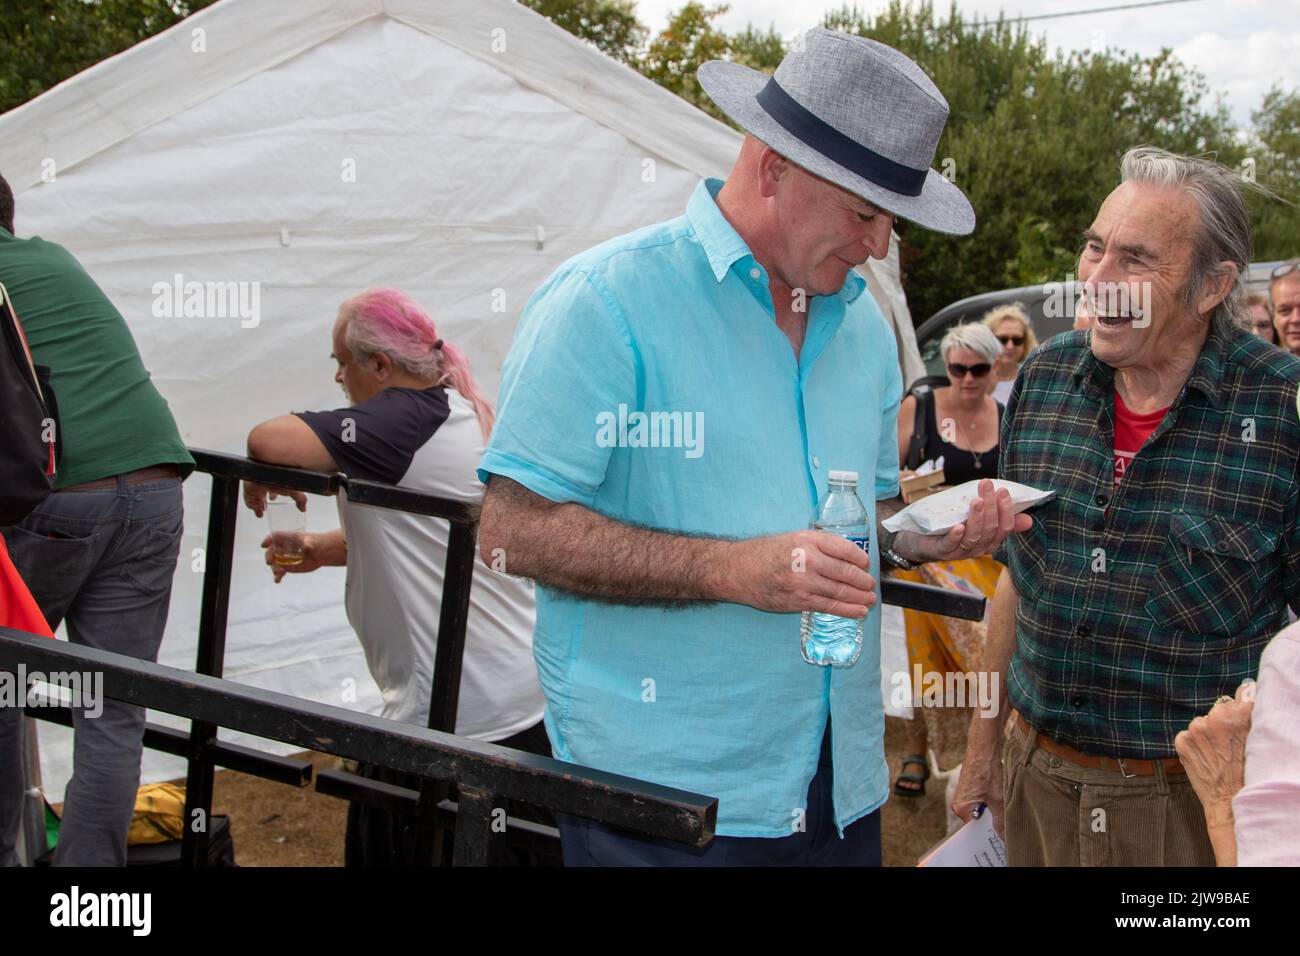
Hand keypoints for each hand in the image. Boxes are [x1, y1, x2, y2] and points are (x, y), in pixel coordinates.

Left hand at [243, 482, 306, 517]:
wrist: (268, 473)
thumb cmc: (280, 478)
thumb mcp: (295, 490)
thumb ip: (300, 500)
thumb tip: (304, 508)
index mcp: (274, 481)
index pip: (272, 488)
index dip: (272, 496)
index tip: (273, 501)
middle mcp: (264, 483)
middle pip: (262, 493)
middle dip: (263, 502)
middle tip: (265, 508)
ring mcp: (255, 485)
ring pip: (255, 497)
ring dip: (258, 506)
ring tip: (261, 512)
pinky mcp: (248, 489)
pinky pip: (248, 499)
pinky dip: (252, 506)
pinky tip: (256, 511)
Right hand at [261, 532, 327, 582]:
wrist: (320, 553)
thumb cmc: (315, 543)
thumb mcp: (312, 542)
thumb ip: (308, 544)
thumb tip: (307, 547)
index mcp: (287, 538)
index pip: (274, 537)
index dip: (267, 540)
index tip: (263, 545)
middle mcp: (282, 548)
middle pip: (271, 551)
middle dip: (268, 556)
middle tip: (269, 562)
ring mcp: (283, 558)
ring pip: (274, 563)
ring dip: (274, 568)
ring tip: (279, 572)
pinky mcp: (287, 567)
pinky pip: (279, 572)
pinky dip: (277, 577)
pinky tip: (277, 581)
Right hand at [724, 530, 875, 617]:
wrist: (738, 570)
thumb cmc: (764, 553)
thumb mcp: (792, 538)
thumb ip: (817, 546)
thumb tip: (844, 558)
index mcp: (808, 540)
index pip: (845, 549)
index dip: (861, 559)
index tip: (866, 564)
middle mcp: (808, 559)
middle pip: (847, 572)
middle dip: (863, 581)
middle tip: (871, 585)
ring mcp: (804, 582)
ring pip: (841, 591)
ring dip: (859, 597)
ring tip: (870, 600)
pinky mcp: (799, 600)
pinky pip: (829, 606)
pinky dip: (847, 610)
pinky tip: (858, 611)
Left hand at [899, 479, 1031, 563]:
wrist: (919, 538)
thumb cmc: (951, 525)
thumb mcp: (976, 519)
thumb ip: (999, 517)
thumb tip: (1029, 519)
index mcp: (989, 541)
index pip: (1004, 528)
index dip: (1006, 510)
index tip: (1004, 490)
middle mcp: (978, 549)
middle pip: (990, 529)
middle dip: (991, 506)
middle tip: (987, 485)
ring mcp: (960, 551)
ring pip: (974, 536)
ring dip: (977, 517)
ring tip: (976, 500)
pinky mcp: (941, 551)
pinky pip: (951, 545)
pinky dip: (956, 536)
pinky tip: (959, 526)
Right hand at [951, 741, 1005, 838]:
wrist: (984, 747)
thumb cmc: (986, 770)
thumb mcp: (997, 799)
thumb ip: (1000, 821)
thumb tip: (1003, 837)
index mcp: (961, 808)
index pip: (975, 830)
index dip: (989, 834)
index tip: (1001, 838)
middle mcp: (959, 803)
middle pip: (978, 821)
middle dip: (992, 822)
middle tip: (1005, 822)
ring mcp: (964, 795)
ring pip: (982, 811)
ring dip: (993, 811)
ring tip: (1002, 805)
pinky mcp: (971, 789)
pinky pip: (981, 802)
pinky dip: (991, 802)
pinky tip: (999, 797)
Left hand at [1174, 682, 1254, 826]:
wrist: (1228, 800)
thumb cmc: (1246, 772)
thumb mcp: (1254, 740)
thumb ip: (1248, 713)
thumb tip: (1245, 688)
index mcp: (1237, 715)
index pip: (1240, 696)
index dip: (1241, 708)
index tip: (1242, 718)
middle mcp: (1213, 718)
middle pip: (1219, 710)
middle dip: (1224, 722)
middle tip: (1231, 744)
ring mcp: (1195, 730)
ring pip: (1203, 723)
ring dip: (1208, 733)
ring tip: (1219, 753)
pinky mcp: (1181, 741)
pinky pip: (1189, 734)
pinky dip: (1195, 743)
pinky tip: (1206, 756)